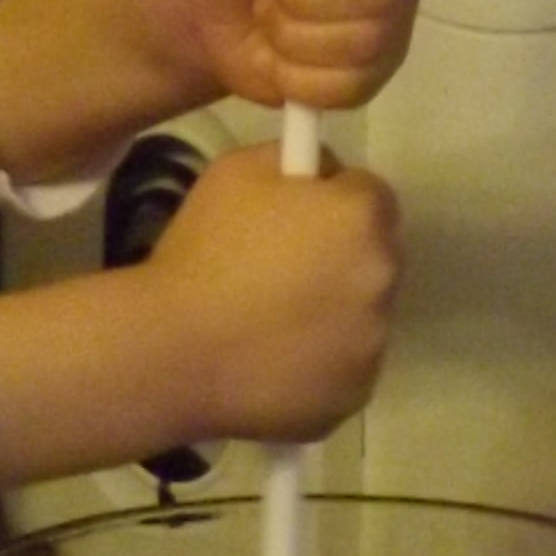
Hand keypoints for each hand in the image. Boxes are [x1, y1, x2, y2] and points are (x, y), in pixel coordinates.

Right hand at [0, 141, 403, 496]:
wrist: (172, 350)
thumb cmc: (201, 251)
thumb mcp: (237, 170)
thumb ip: (295, 160)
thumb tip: (321, 176)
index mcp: (362, 215)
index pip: (370, 195)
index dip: (330, 204)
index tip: (292, 221)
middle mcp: (383, 276)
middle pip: (373, 257)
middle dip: (337, 258)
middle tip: (278, 273)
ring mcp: (373, 343)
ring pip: (361, 317)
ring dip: (329, 314)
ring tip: (267, 324)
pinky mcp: (353, 395)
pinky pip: (343, 369)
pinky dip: (317, 364)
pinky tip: (270, 362)